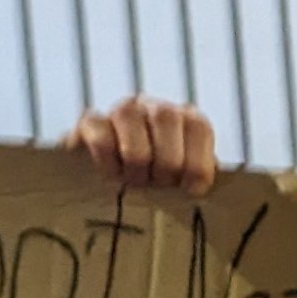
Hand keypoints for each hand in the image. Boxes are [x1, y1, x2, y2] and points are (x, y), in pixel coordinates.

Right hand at [68, 96, 217, 193]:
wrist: (104, 183)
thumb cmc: (157, 183)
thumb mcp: (186, 179)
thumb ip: (201, 175)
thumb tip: (206, 184)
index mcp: (187, 118)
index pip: (198, 127)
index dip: (197, 164)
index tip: (190, 189)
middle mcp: (156, 108)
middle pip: (166, 122)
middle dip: (165, 168)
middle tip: (156, 185)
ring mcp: (122, 111)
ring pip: (136, 139)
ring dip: (136, 170)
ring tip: (134, 182)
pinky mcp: (90, 123)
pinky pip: (102, 141)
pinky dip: (109, 165)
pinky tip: (111, 174)